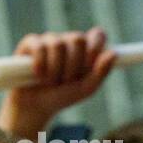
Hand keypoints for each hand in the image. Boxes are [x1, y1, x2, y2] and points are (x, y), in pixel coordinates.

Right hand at [0, 28, 115, 137]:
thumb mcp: (85, 89)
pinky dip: (40, 63)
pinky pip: (38, 46)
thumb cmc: (62, 96)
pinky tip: (37, 74)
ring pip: (57, 44)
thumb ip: (101, 73)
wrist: (35, 107)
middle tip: (65, 80)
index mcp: (85, 49)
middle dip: (72, 65)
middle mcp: (68, 41)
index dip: (95, 47)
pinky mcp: (30, 43)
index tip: (88, 66)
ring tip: (50, 81)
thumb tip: (112, 53)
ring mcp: (49, 40)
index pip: (97, 35)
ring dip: (55, 68)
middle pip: (77, 39)